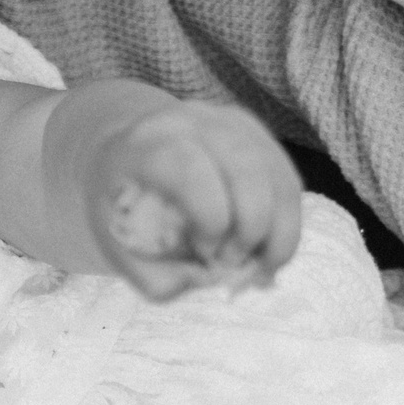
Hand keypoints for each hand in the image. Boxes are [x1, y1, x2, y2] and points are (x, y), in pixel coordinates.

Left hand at [86, 99, 302, 298]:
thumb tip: (208, 281)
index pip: (189, 169)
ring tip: (261, 270)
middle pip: (246, 168)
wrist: (126, 150)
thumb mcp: (114, 242)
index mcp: (149, 144)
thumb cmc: (118, 203)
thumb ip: (153, 274)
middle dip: (252, 227)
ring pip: (279, 177)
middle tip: (232, 264)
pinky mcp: (260, 138)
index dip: (209, 216)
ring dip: (281, 232)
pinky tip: (269, 254)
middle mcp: (196, 123)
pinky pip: (289, 182)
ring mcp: (235, 126)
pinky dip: (288, 225)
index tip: (205, 252)